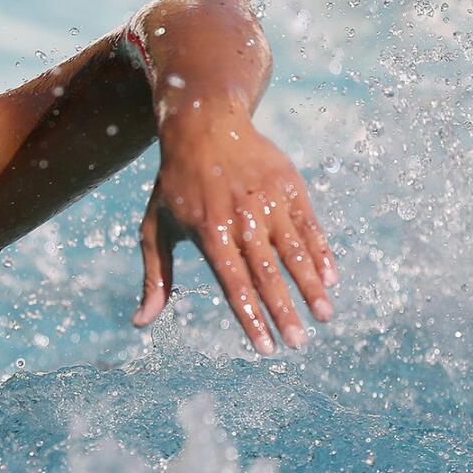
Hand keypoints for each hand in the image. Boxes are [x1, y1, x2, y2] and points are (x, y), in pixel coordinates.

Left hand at [132, 118, 337, 352]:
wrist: (205, 123)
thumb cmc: (175, 184)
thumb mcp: (155, 226)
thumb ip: (155, 277)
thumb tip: (141, 322)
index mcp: (209, 232)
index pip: (234, 284)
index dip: (251, 318)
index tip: (265, 348)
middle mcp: (241, 219)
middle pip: (266, 274)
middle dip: (284, 312)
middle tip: (298, 344)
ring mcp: (268, 202)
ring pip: (294, 252)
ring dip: (310, 287)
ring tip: (324, 317)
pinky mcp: (290, 187)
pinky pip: (310, 227)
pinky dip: (321, 253)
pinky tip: (330, 279)